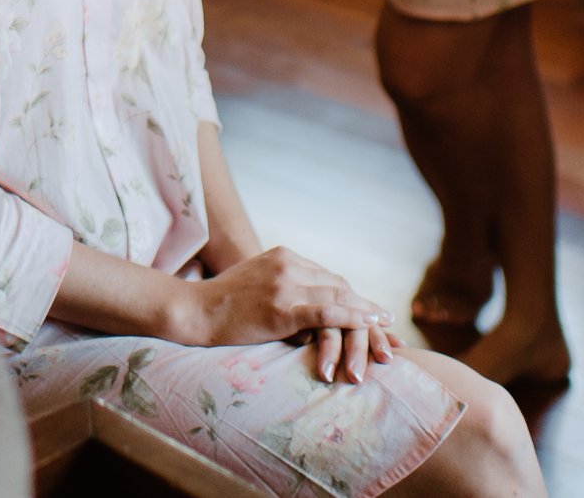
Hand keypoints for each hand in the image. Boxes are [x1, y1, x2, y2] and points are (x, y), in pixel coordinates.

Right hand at [174, 247, 395, 382]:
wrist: (196, 311)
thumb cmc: (224, 302)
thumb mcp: (257, 280)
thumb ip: (283, 282)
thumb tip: (307, 300)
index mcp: (283, 255)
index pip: (327, 275)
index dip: (352, 294)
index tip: (371, 308)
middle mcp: (288, 264)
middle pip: (338, 284)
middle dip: (365, 305)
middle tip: (387, 322)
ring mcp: (285, 285)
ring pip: (337, 297)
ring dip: (366, 314)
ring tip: (385, 327)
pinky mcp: (282, 308)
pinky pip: (326, 312)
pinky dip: (352, 318)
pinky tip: (370, 324)